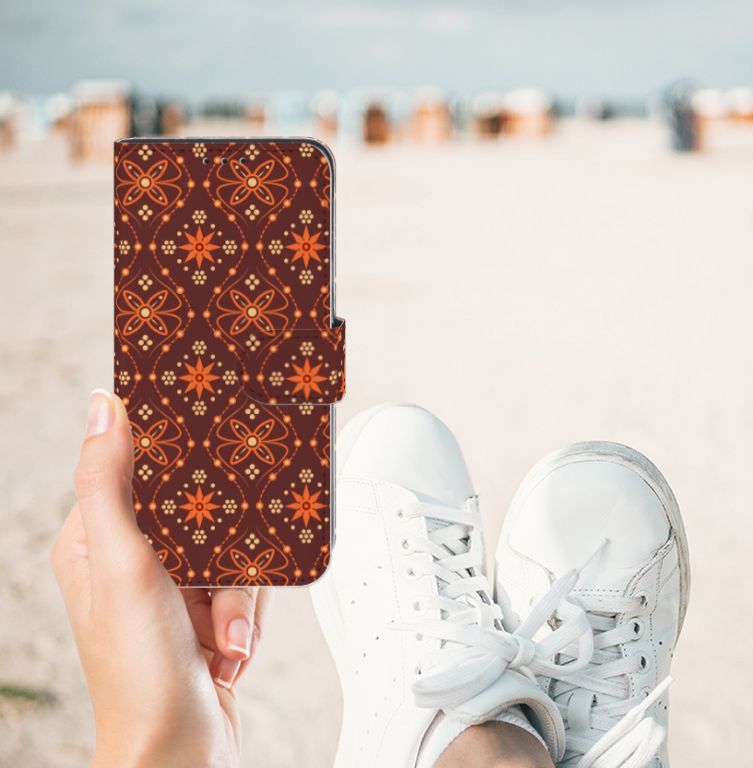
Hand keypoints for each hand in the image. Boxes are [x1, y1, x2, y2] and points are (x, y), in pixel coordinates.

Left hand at [51, 390, 270, 767]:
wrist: (181, 752)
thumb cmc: (140, 674)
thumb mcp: (123, 567)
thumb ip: (109, 485)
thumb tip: (102, 407)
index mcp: (95, 540)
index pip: (137, 467)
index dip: (177, 456)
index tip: (210, 442)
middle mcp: (132, 559)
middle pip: (202, 508)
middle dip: (223, 554)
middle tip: (216, 584)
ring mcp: (172, 587)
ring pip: (233, 546)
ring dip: (238, 595)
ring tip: (223, 635)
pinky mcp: (205, 611)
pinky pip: (247, 582)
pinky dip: (246, 616)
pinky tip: (230, 647)